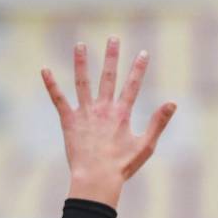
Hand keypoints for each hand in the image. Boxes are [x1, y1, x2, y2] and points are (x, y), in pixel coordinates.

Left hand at [41, 37, 175, 207]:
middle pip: (108, 77)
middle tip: (113, 38)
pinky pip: (59, 100)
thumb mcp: (146, 146)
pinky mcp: (69, 122)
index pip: (132, 86)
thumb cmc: (122, 166)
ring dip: (81, 62)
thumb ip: (158, 123)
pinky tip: (45, 70)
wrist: (97, 179)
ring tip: (80, 45)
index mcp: (122, 114)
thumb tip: (173, 103)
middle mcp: (103, 109)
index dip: (138, 69)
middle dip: (111, 57)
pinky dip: (52, 85)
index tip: (143, 53)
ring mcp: (85, 113)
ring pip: (82, 82)